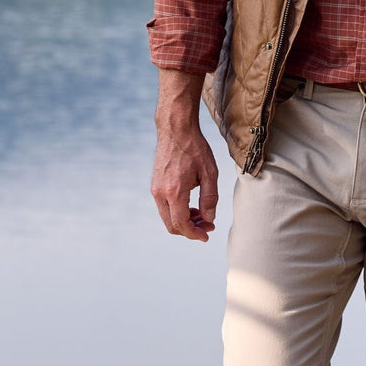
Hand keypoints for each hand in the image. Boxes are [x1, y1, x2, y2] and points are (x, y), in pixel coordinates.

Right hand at [151, 68, 217, 242]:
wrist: (176, 130)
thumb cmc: (195, 149)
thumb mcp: (210, 173)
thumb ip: (210, 198)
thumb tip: (209, 218)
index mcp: (174, 191)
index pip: (181, 224)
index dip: (194, 234)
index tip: (207, 235)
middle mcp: (160, 193)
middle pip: (172, 225)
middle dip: (191, 229)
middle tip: (208, 225)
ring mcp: (155, 189)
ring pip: (167, 217)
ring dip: (185, 221)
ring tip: (203, 215)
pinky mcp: (155, 185)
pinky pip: (165, 207)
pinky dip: (178, 211)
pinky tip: (192, 206)